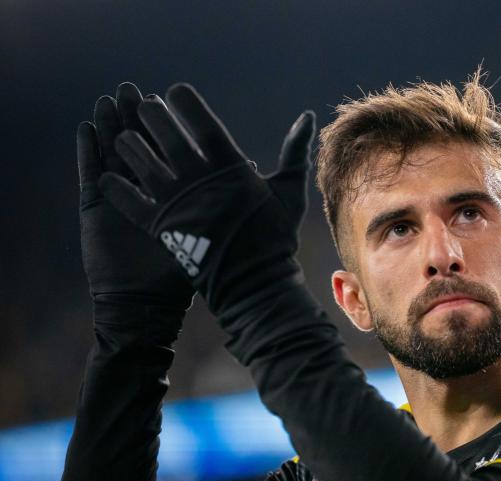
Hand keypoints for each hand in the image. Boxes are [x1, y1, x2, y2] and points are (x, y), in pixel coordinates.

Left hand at [99, 83, 315, 314]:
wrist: (255, 283)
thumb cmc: (275, 236)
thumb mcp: (289, 191)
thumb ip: (294, 151)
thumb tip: (308, 117)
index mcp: (230, 167)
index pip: (201, 121)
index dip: (184, 101)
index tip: (175, 92)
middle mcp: (199, 179)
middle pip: (164, 134)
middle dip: (150, 115)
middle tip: (144, 108)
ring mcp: (177, 203)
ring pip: (140, 161)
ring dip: (130, 146)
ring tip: (126, 139)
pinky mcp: (161, 227)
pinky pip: (128, 200)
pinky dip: (115, 187)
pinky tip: (108, 177)